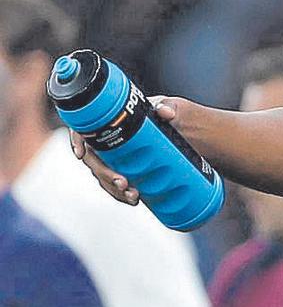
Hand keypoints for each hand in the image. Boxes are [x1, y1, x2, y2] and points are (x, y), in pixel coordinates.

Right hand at [68, 96, 183, 204]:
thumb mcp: (169, 107)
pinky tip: (134, 199)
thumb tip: (166, 112)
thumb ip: (168, 108)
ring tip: (133, 196)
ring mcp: (114, 156)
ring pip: (103, 175)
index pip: (84, 127)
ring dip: (114, 188)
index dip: (77, 140)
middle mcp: (108, 140)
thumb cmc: (168, 112)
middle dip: (105, 173)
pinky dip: (123, 194)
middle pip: (94, 158)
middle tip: (122, 182)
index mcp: (112, 121)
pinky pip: (116, 184)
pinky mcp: (124, 169)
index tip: (81, 153)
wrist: (180, 127)